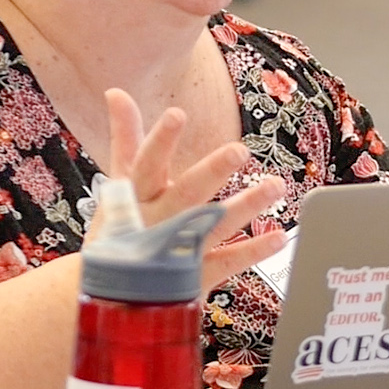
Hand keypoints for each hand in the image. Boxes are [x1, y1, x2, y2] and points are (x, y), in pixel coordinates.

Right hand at [103, 88, 286, 292]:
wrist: (109, 296)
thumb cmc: (117, 230)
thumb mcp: (119, 185)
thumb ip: (125, 138)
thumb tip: (116, 92)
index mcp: (135, 197)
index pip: (145, 164)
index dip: (160, 141)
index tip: (177, 114)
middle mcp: (155, 222)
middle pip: (185, 194)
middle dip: (211, 172)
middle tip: (239, 151)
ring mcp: (175, 251)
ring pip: (213, 226)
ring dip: (245, 206)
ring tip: (275, 186)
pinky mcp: (193, 277)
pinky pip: (227, 262)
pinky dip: (253, 251)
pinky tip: (279, 237)